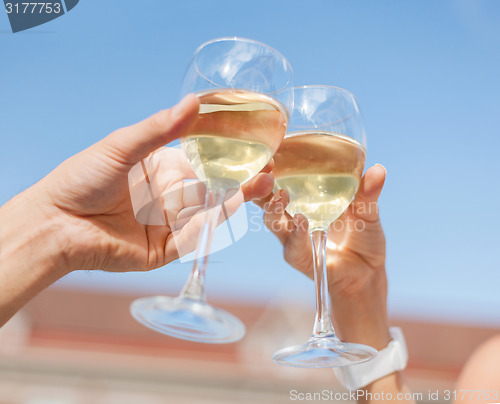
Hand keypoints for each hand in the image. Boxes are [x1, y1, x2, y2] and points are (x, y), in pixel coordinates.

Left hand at [34, 95, 272, 272]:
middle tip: (269, 167)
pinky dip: (213, 223)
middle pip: (210, 188)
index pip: (200, 161)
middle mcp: (167, 196)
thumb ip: (159, 129)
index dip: (225, 156)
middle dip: (239, 179)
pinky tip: (234, 205)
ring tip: (263, 183)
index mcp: (159, 169)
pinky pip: (194, 237)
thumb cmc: (81, 179)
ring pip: (207, 212)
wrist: (56, 223)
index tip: (252, 145)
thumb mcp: (122, 146)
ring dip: (235, 199)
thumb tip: (192, 101)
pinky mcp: (164, 250)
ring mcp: (167, 223)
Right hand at [260, 164, 389, 348]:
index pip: (280, 182)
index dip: (270, 171)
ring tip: (282, 196)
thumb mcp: (368, 212)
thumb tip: (378, 169)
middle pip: (267, 201)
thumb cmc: (364, 239)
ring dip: (273, 209)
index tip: (269, 155)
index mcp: (306, 202)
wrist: (368, 275)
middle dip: (260, 187)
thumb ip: (368, 193)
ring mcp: (296, 239)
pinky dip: (298, 235)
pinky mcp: (302, 259)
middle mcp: (295, 219)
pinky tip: (303, 222)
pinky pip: (293, 247)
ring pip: (273, 223)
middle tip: (266, 171)